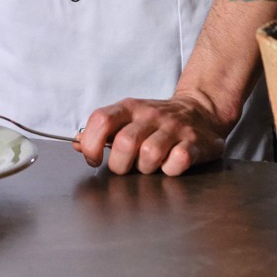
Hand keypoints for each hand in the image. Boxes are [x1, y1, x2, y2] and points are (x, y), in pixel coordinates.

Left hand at [75, 94, 231, 175]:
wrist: (201, 110)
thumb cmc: (157, 121)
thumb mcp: (127, 117)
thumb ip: (103, 130)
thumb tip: (76, 143)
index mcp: (129, 107)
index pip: (101, 120)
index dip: (91, 143)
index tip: (94, 159)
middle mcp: (150, 115)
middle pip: (125, 142)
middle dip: (120, 165)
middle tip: (126, 167)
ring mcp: (173, 128)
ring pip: (150, 154)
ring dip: (146, 168)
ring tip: (150, 165)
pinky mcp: (194, 143)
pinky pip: (178, 161)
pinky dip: (171, 169)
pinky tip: (170, 165)